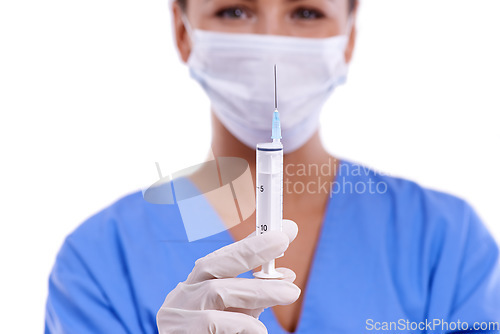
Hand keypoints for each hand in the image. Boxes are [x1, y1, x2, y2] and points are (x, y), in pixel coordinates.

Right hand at [157, 219, 299, 333]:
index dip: (251, 242)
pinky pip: (214, 322)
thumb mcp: (233, 316)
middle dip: (249, 249)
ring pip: (217, 291)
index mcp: (194, 287)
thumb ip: (254, 297)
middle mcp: (182, 296)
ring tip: (291, 292)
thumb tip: (287, 276)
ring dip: (259, 290)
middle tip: (281, 240)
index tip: (281, 232)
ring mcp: (177, 314)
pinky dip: (242, 323)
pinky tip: (259, 330)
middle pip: (212, 264)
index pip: (221, 258)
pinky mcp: (180, 332)